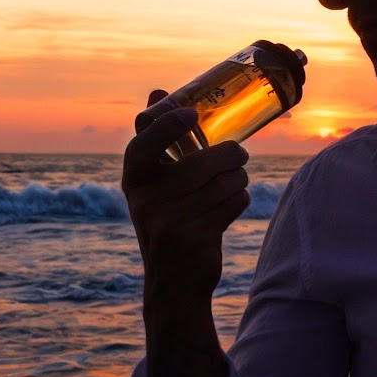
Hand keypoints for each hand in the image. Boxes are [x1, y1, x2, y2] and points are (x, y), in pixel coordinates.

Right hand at [122, 90, 249, 308]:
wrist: (173, 285)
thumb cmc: (171, 220)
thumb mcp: (156, 185)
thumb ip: (158, 140)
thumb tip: (156, 91)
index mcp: (135, 181)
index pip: (142, 146)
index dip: (165, 127)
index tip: (191, 113)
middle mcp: (146, 201)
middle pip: (205, 162)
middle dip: (233, 156)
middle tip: (240, 157)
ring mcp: (168, 222)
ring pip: (225, 182)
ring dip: (239, 180)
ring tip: (234, 185)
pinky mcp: (193, 239)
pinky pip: (233, 202)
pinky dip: (241, 200)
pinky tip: (231, 206)